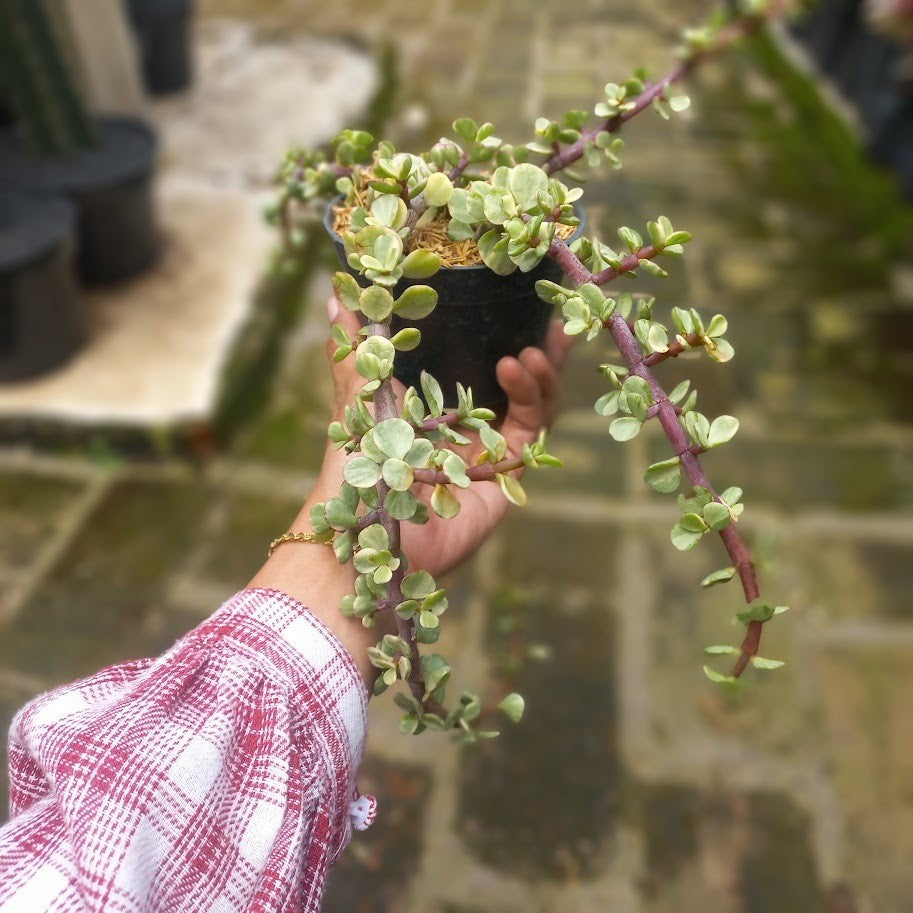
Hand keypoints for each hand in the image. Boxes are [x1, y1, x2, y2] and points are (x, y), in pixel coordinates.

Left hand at [323, 296, 571, 576]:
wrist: (370, 530)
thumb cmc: (357, 465)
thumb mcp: (359, 396)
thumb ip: (356, 350)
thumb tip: (336, 296)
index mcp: (435, 409)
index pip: (479, 364)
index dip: (499, 334)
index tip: (512, 300)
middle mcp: (468, 428)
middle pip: (517, 383)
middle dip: (537, 349)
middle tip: (551, 314)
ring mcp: (491, 450)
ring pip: (535, 404)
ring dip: (541, 372)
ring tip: (536, 344)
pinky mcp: (508, 473)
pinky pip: (532, 428)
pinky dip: (531, 395)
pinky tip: (516, 366)